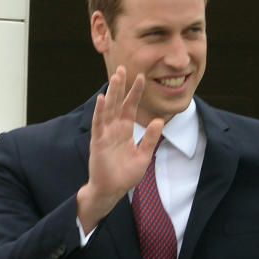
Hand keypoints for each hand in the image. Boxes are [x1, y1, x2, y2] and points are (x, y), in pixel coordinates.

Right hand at [76, 67, 164, 233]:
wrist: (111, 191)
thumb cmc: (125, 176)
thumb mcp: (143, 156)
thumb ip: (150, 139)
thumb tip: (160, 121)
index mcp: (125, 131)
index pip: (130, 107)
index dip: (135, 92)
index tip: (141, 76)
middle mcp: (114, 129)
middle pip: (117, 103)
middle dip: (120, 86)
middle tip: (122, 67)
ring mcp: (105, 135)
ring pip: (108, 109)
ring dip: (111, 93)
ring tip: (115, 77)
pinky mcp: (98, 143)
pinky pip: (99, 124)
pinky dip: (100, 111)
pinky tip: (102, 99)